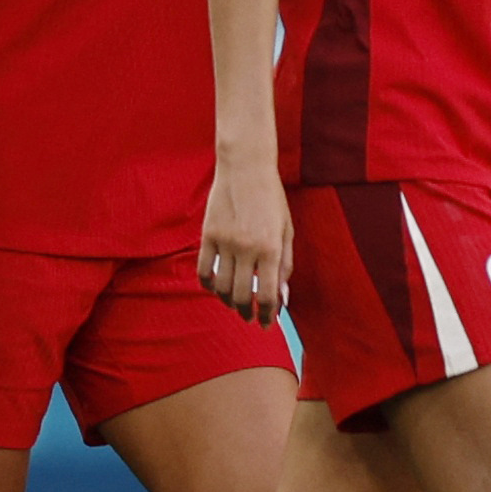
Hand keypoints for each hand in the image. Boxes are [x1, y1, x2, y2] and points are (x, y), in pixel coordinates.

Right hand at [201, 159, 295, 323]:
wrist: (246, 169)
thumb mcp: (287, 231)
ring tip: (234, 303)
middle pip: (242, 295)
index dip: (267, 314)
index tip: (267, 322)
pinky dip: (208, 284)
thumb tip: (282, 297)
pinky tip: (215, 287)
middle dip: (246, 312)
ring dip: (227, 301)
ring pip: (221, 286)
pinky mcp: (207, 235)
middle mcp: (247, 248)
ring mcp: (225, 242)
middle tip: (249, 316)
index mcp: (271, 248)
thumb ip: (285, 264)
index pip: (268, 295)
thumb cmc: (272, 200)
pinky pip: (203, 269)